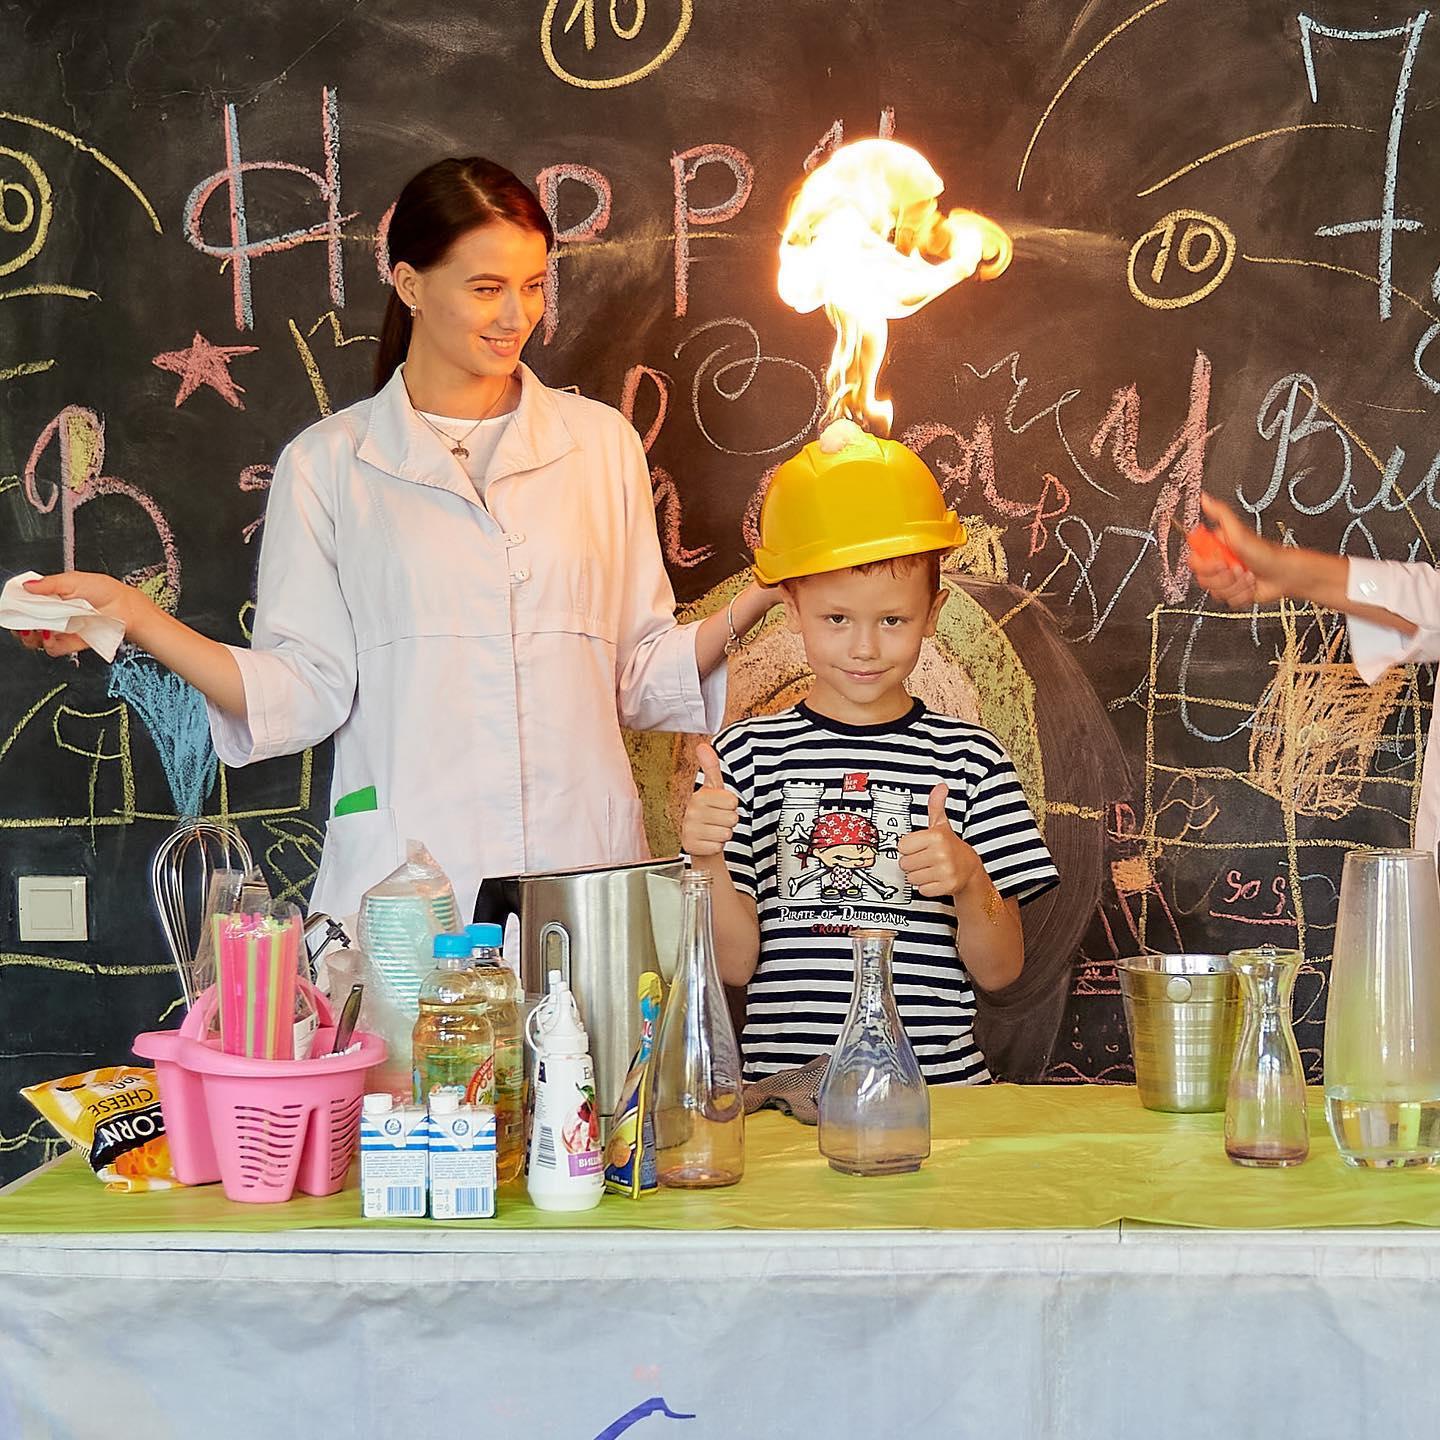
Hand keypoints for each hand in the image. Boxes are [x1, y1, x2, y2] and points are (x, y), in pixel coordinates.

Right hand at [13, 572, 148, 657]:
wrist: (126, 609)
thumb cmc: (105, 591)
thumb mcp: (74, 580)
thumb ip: (49, 584)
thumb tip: (27, 586)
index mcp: (52, 597)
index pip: (25, 603)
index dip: (16, 606)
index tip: (12, 606)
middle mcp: (54, 614)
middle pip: (25, 623)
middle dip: (18, 624)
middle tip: (21, 621)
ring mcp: (61, 629)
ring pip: (35, 639)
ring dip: (30, 636)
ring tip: (35, 628)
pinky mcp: (71, 642)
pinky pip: (53, 648)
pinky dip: (50, 644)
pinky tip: (51, 635)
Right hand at [681, 740, 738, 857]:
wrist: (699, 839)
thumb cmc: (709, 812)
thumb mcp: (713, 788)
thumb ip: (711, 767)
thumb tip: (703, 745)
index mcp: (699, 796)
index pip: (733, 801)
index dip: (731, 806)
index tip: (721, 807)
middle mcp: (692, 812)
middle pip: (732, 818)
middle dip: (729, 821)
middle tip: (717, 820)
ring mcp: (690, 830)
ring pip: (726, 834)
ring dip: (723, 834)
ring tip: (713, 830)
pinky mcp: (691, 847)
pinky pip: (718, 847)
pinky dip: (716, 846)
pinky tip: (708, 841)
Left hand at [898, 784, 982, 898]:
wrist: (970, 868)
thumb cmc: (950, 846)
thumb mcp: (941, 825)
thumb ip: (936, 805)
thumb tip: (941, 786)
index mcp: (936, 837)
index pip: (902, 846)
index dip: (909, 847)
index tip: (920, 846)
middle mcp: (941, 853)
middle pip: (904, 863)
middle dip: (913, 863)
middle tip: (926, 859)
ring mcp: (945, 871)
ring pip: (912, 878)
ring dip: (919, 875)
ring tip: (931, 868)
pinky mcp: (947, 886)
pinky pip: (922, 890)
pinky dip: (927, 887)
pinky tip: (936, 878)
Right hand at [1187, 496, 1288, 607]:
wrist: (1283, 574)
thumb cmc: (1265, 553)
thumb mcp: (1238, 531)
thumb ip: (1220, 513)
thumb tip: (1204, 498)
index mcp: (1215, 548)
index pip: (1194, 561)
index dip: (1207, 564)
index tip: (1221, 559)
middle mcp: (1219, 563)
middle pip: (1204, 578)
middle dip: (1224, 576)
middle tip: (1238, 566)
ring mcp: (1226, 579)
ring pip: (1216, 591)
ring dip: (1235, 585)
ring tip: (1248, 574)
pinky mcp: (1233, 593)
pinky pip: (1227, 600)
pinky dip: (1242, 594)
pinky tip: (1251, 584)